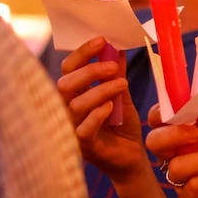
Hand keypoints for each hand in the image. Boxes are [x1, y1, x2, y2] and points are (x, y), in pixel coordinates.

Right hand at [58, 37, 147, 180]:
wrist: (132, 157)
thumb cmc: (123, 126)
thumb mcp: (121, 94)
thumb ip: (116, 74)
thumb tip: (118, 46)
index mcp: (74, 95)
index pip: (68, 69)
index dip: (82, 53)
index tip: (102, 40)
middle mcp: (67, 111)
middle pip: (64, 84)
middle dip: (89, 71)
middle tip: (113, 67)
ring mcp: (72, 129)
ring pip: (75, 104)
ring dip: (100, 90)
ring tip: (122, 84)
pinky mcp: (83, 147)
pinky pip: (83, 128)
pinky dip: (97, 114)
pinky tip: (112, 108)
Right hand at [144, 104, 197, 197]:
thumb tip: (197, 108)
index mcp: (185, 133)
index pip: (159, 119)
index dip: (160, 113)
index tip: (177, 112)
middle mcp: (178, 154)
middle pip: (153, 142)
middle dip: (172, 135)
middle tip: (196, 135)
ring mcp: (181, 178)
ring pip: (176, 166)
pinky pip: (193, 186)